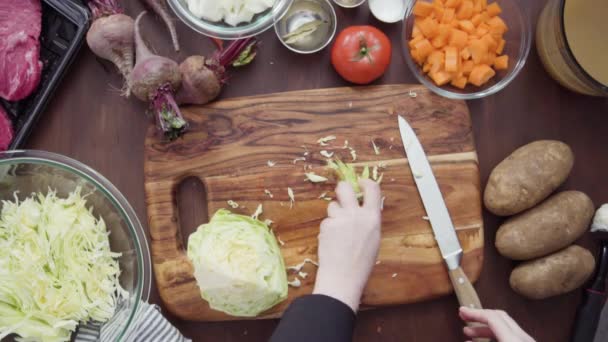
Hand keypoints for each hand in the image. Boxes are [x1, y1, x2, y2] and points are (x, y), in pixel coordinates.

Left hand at [313, 180, 381, 311]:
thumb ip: (368, 221)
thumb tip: (363, 208)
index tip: (360, 182)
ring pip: (333, 205)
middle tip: (341, 196)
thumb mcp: (373, 238)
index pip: (372, 188)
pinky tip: (331, 242)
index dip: (365, 182)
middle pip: (345, 188)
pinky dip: (328, 228)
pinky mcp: (326, 225)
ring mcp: (339, 219)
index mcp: (372, 217)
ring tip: (338, 232)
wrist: (343, 277)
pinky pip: (326, 221)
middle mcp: (356, 214)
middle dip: (342, 189)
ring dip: (334, 214)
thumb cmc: (361, 263)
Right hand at [459, 307, 534, 341]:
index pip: (492, 316)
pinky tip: (485, 341)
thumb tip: (467, 341)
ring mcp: (527, 341)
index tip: (462, 311)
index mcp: (513, 339)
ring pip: (506, 327)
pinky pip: (510, 335)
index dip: (474, 312)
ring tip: (470, 333)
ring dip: (486, 327)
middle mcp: (523, 337)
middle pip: (500, 317)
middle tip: (465, 317)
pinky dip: (496, 334)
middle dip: (480, 316)